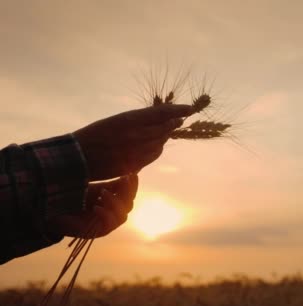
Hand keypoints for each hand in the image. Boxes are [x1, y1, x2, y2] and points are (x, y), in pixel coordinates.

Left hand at [46, 174, 137, 237]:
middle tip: (121, 181)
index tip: (132, 174)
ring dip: (115, 203)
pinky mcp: (96, 233)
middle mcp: (111, 216)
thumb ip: (112, 185)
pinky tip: (96, 207)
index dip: (133, 187)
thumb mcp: (95, 188)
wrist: (51, 210)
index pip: (129, 197)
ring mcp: (105, 225)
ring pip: (122, 216)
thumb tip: (128, 175)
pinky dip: (105, 214)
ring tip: (102, 193)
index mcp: (113, 204)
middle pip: (129, 206)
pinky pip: (109, 225)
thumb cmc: (72, 198)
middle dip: (126, 193)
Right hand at [73, 104, 192, 180]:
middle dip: (174, 123)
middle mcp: (137, 135)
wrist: (78, 158)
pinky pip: (153, 155)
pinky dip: (157, 149)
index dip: (178, 110)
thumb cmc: (93, 135)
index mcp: (130, 120)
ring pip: (161, 143)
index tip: (189, 108)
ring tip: (168, 131)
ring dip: (165, 136)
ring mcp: (138, 151)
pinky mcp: (136, 164)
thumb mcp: (115, 121)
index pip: (162, 113)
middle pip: (165, 128)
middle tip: (181, 119)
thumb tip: (156, 118)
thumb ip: (137, 121)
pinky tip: (157, 146)